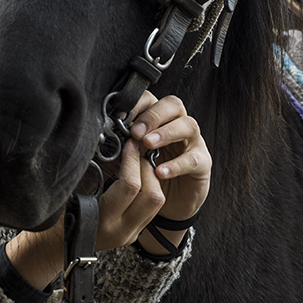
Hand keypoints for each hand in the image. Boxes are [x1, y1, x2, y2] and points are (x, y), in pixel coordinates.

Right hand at [5, 91, 212, 285]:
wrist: (58, 248)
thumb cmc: (58, 219)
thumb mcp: (73, 194)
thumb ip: (95, 174)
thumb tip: (113, 148)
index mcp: (105, 221)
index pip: (131, 186)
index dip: (132, 160)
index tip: (129, 143)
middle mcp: (123, 230)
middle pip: (153, 195)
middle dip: (147, 167)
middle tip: (138, 149)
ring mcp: (131, 234)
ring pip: (157, 202)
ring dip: (152, 178)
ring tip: (138, 160)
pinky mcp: (135, 233)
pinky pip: (151, 208)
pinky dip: (148, 188)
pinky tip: (137, 175)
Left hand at [107, 91, 211, 255]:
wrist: (168, 203)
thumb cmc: (146, 174)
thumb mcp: (129, 158)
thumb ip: (120, 145)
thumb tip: (100, 138)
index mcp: (158, 120)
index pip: (152, 99)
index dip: (138, 103)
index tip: (121, 116)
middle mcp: (178, 125)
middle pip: (173, 105)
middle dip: (153, 116)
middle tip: (136, 132)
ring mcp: (193, 143)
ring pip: (188, 125)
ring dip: (166, 133)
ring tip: (148, 145)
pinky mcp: (203, 163)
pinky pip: (194, 159)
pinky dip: (176, 164)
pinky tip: (160, 172)